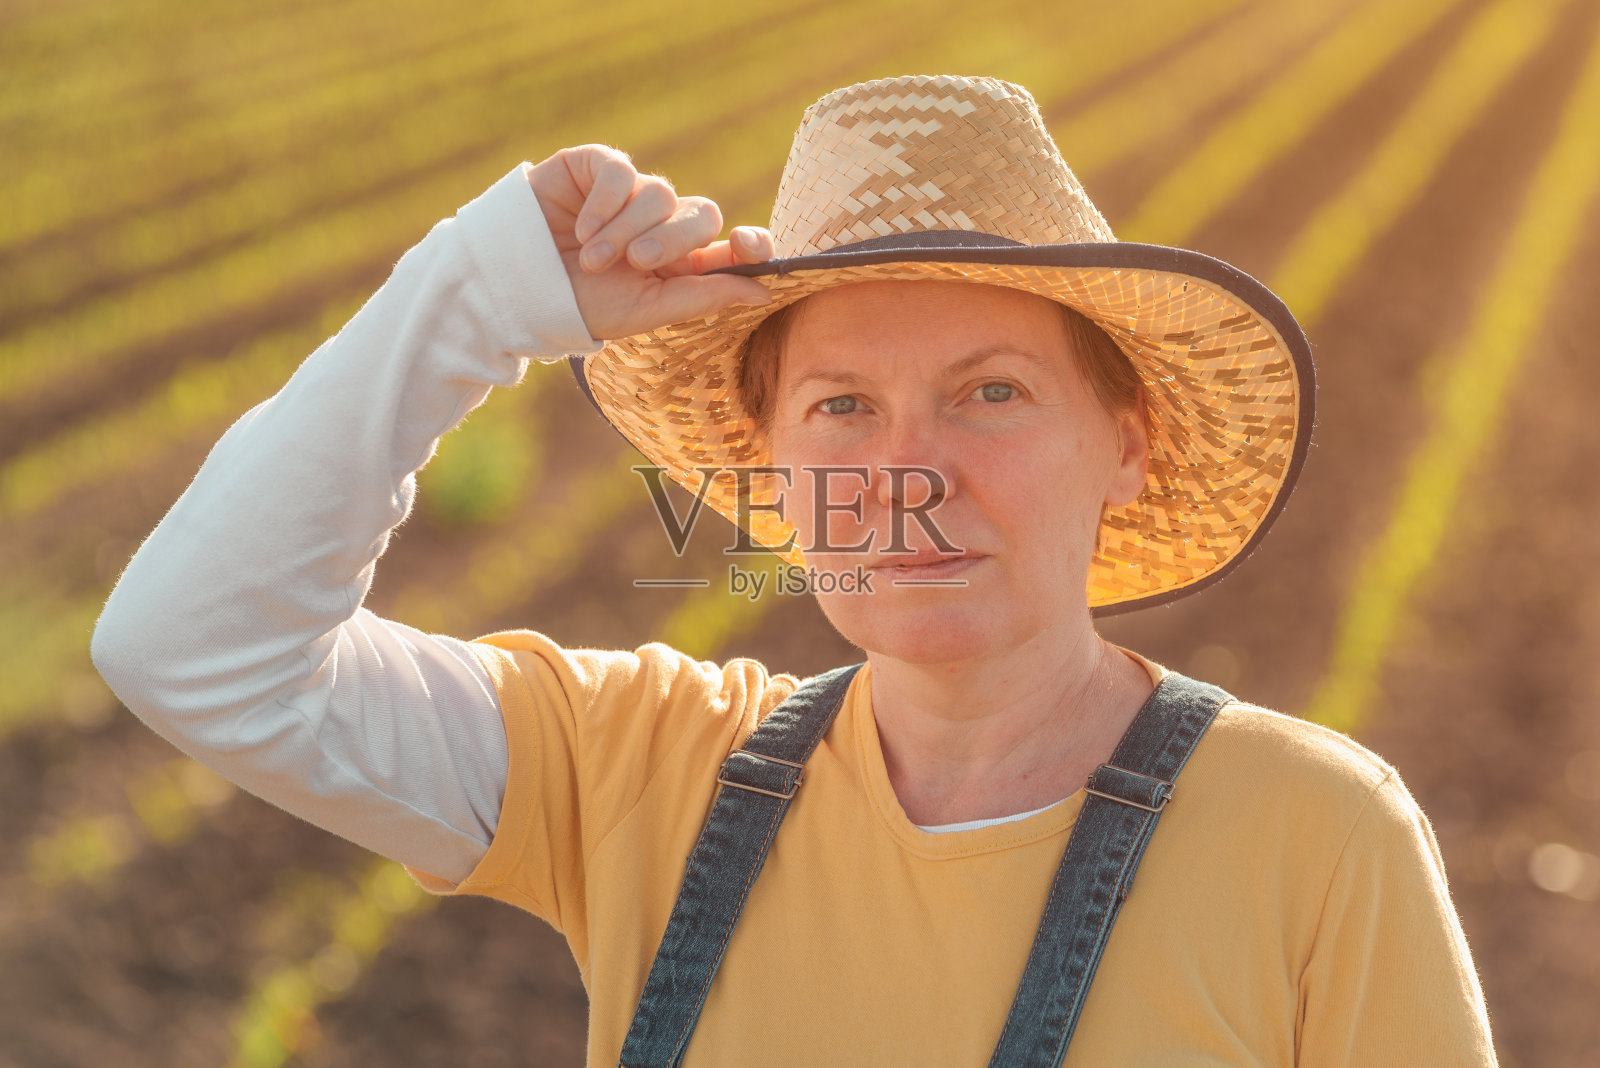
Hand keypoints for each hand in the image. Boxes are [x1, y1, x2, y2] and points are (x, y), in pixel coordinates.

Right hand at [526, 144, 774, 339]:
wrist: (517, 286)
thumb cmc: (581, 305)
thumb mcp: (647, 310)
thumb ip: (706, 296)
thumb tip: (767, 290)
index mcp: (681, 264)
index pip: (734, 244)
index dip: (752, 242)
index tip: (748, 247)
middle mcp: (663, 224)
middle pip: (702, 213)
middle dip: (671, 239)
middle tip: (635, 262)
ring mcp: (631, 194)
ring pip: (661, 193)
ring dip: (626, 230)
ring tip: (594, 258)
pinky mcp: (598, 167)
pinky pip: (622, 172)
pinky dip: (605, 204)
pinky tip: (581, 229)